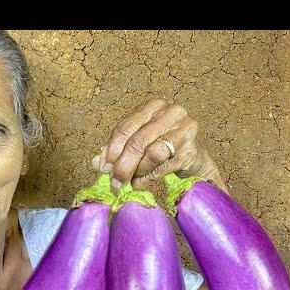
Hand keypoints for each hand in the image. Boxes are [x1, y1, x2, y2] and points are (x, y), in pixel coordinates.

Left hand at [92, 98, 220, 192]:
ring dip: (138, 171)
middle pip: (138, 141)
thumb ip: (115, 151)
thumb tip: (96, 163)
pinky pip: (164, 166)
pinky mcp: (192, 148)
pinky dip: (150, 177)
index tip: (104, 168)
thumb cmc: (161, 147)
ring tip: (133, 179)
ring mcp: (184, 128)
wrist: (193, 159)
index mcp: (152, 106)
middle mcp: (170, 112)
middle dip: (123, 165)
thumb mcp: (136, 145)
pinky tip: (143, 182)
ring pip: (152, 153)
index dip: (111, 149)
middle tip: (115, 183)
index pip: (125, 127)